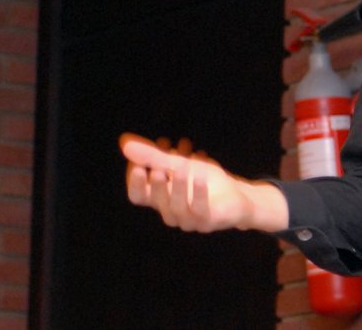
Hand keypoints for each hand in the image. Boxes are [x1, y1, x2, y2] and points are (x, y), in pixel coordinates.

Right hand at [120, 133, 287, 232]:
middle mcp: (170, 212)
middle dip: (156, 183)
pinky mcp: (207, 221)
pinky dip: (199, 194)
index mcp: (160, 199)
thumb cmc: (205, 181)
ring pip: (176, 207)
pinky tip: (200, 179)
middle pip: (156, 201)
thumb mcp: (179, 163)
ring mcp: (188, 219)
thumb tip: (124, 141)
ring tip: (181, 168)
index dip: (134, 181)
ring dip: (178, 186)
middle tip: (157, 166)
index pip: (137, 195)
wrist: (237, 197)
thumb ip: (154, 155)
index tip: (137, 162)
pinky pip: (200, 210)